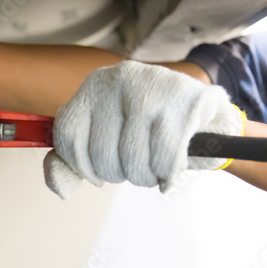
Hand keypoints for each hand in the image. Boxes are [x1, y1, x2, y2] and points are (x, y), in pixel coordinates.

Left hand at [43, 61, 245, 198]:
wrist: (205, 111)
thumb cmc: (147, 129)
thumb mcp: (105, 136)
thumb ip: (74, 161)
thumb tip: (61, 187)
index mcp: (94, 85)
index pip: (68, 135)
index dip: (81, 165)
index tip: (96, 173)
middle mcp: (118, 79)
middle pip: (101, 154)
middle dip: (119, 173)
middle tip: (134, 165)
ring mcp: (151, 88)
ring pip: (132, 160)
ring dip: (144, 176)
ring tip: (153, 165)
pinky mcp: (184, 102)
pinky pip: (164, 159)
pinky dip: (167, 173)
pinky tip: (170, 168)